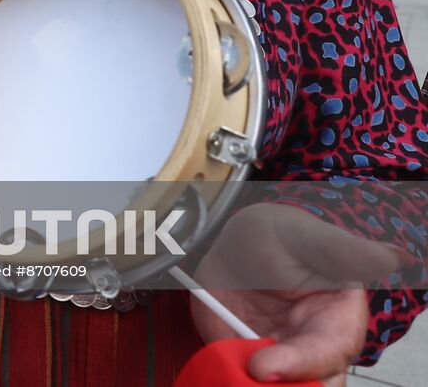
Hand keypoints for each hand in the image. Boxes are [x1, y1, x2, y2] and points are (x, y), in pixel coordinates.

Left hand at [189, 203, 403, 385]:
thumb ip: (345, 252)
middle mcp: (311, 352)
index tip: (261, 366)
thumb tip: (392, 257)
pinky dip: (228, 383)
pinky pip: (240, 385)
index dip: (299, 365)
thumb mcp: (308, 238)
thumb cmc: (280, 237)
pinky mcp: (246, 366)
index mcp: (337, 324)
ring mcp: (278, 362)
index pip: (328, 356)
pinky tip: (217, 373)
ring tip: (228, 375)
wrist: (233, 247)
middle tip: (249, 374)